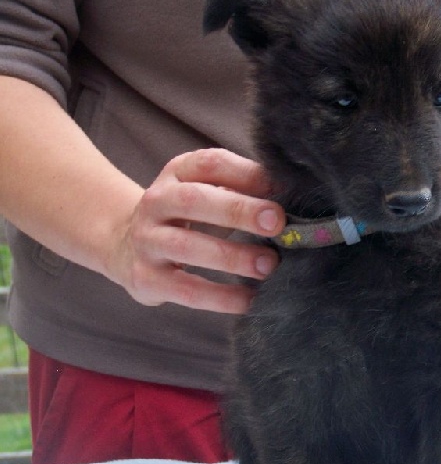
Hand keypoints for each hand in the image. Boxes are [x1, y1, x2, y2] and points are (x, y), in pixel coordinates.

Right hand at [107, 148, 284, 313]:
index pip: (210, 164)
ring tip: (269, 265)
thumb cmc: (187, 216)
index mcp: (178, 173)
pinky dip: (221, 297)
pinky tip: (250, 299)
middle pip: (195, 201)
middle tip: (278, 223)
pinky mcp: (146, 278)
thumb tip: (293, 195)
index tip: (284, 188)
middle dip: (239, 211)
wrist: (125, 246)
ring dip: (233, 257)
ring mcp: (147, 240)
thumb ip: (242, 188)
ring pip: (188, 246)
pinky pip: (187, 290)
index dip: (247, 173)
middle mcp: (156, 201)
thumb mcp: (206, 191)